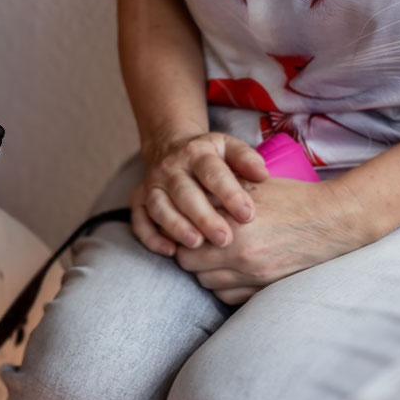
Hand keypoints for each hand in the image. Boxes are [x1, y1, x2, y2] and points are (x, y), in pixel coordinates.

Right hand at [130, 132, 268, 254]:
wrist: (170, 148)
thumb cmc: (209, 156)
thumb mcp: (229, 148)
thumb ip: (246, 159)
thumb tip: (262, 175)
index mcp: (196, 153)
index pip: (212, 172)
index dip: (229, 193)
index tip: (248, 215)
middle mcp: (170, 168)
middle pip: (184, 192)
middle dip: (204, 217)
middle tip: (225, 239)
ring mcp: (151, 184)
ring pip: (159, 206)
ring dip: (176, 227)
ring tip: (196, 244)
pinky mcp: (138, 200)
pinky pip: (139, 220)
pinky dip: (151, 237)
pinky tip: (170, 251)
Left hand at [175, 178, 376, 303]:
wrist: (332, 221)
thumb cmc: (292, 198)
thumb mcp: (252, 184)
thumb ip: (218, 191)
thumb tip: (189, 196)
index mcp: (233, 227)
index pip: (186, 241)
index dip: (183, 234)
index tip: (188, 228)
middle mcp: (240, 255)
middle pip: (191, 266)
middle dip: (190, 254)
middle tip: (197, 242)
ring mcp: (253, 276)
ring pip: (208, 284)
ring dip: (206, 271)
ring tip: (215, 255)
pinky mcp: (265, 288)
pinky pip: (229, 297)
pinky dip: (225, 286)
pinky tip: (231, 270)